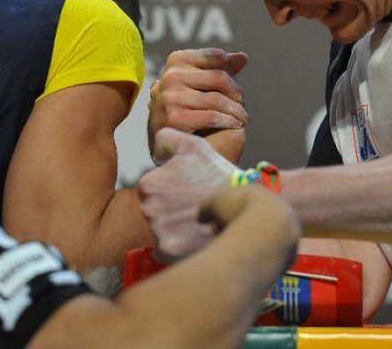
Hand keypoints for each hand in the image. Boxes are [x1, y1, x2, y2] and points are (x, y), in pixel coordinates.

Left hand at [138, 128, 238, 259]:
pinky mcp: (169, 251)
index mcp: (149, 184)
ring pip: (160, 230)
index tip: (189, 190)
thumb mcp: (193, 145)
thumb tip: (156, 156)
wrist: (242, 207)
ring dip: (175, 227)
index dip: (171, 189)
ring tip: (199, 221)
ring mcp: (158, 231)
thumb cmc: (218, 174)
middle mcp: (148, 209)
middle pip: (154, 211)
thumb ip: (165, 139)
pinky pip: (164, 251)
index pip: (151, 190)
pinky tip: (195, 236)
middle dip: (170, 208)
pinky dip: (177, 246)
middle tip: (195, 204)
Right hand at [147, 49, 248, 163]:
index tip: (236, 89)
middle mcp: (170, 76)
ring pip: (217, 99)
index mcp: (177, 60)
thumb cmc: (190, 106)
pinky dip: (228, 121)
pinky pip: (211, 116)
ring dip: (236, 111)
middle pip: (219, 77)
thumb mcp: (204, 84)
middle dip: (236, 93)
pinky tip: (235, 126)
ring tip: (242, 118)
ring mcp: (169, 97)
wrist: (169, 140)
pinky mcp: (173, 118)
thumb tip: (243, 57)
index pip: (217, 57)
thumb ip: (222, 69)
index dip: (232, 74)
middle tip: (242, 105)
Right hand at [200, 186, 299, 270]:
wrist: (269, 231)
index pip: (241, 202)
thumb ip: (206, 208)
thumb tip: (201, 217)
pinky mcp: (290, 252)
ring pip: (262, 238)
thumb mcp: (214, 203)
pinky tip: (245, 262)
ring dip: (246, 244)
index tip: (215, 224)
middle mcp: (275, 209)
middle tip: (222, 237)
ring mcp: (285, 230)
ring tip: (231, 251)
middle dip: (236, 228)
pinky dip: (256, 258)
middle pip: (253, 220)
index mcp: (260, 194)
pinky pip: (268, 255)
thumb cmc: (239, 211)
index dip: (225, 212)